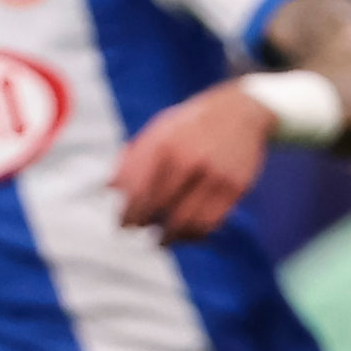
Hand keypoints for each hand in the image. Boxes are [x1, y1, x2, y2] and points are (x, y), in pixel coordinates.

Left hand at [110, 84, 272, 241]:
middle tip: (138, 230)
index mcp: (165, 144)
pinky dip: (194, 234)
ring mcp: (214, 175)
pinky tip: (186, 233)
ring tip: (162, 239)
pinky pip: (210, 223)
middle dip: (144, 225)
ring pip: (186, 222)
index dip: (128, 214)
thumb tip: (109, 188)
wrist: (241, 111)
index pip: (139, 191)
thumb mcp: (160, 130)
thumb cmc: (192, 124)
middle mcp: (189, 159)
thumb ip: (134, 158)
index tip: (123, 225)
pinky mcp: (235, 187)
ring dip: (170, 237)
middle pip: (159, 208)